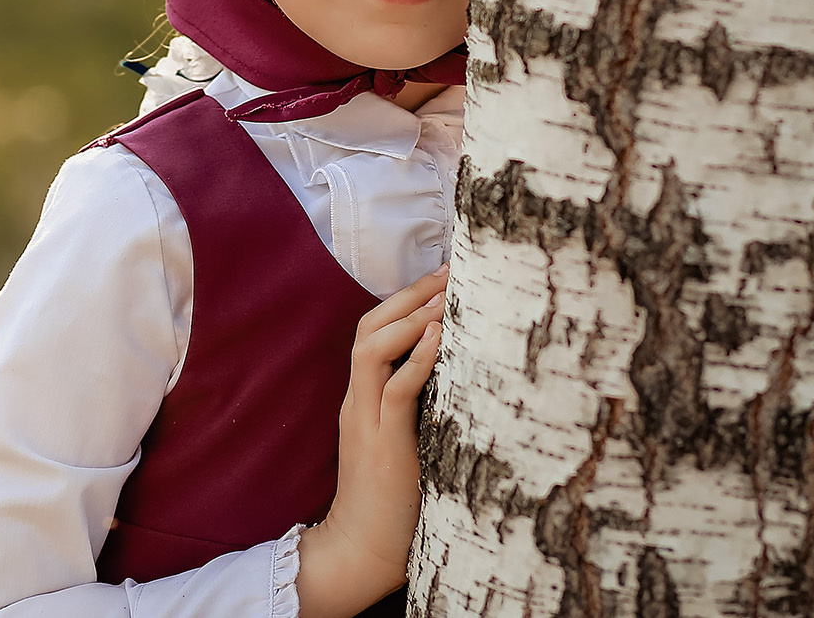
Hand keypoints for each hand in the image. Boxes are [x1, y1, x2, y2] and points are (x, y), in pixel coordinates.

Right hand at [295, 265, 447, 617]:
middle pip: (369, 327)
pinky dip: (417, 359)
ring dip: (410, 317)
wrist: (363, 547)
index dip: (403, 301)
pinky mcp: (382, 441)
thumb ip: (413, 408)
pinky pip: (395, 389)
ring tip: (445, 294)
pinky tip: (439, 337)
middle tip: (448, 268)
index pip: (372, 333)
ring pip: (373, 348)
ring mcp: (366, 418)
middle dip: (408, 294)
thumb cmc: (391, 500)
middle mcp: (358, 399)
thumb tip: (455, 377)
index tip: (441, 278)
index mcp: (362, 398)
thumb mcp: (402, 442)